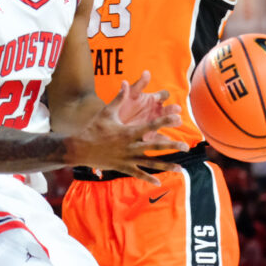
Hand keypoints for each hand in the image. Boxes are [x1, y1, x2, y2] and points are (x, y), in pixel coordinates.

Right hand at [67, 71, 186, 184]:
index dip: (165, 121)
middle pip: (155, 146)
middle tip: (185, 146)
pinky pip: (138, 173)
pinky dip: (148, 178)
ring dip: (166, 165)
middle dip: (171, 146)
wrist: (80, 148)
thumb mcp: (107, 112)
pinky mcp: (122, 167)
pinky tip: (159, 182)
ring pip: (150, 163)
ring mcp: (127, 158)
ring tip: (180, 167)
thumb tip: (125, 83)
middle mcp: (130, 146)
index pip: (151, 126)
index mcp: (128, 131)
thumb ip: (119, 98)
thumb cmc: (94, 128)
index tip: (177, 118)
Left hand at [116, 70, 181, 140]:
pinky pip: (159, 138)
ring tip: (176, 121)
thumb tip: (146, 72)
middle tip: (176, 109)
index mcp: (153, 99)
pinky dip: (163, 139)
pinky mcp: (151, 135)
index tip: (159, 97)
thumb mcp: (130, 95)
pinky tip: (167, 139)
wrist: (113, 124)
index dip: (162, 95)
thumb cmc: (123, 105)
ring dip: (173, 121)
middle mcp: (157, 111)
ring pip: (168, 122)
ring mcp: (156, 123)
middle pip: (169, 109)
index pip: (164, 95)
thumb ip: (139, 85)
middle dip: (173, 109)